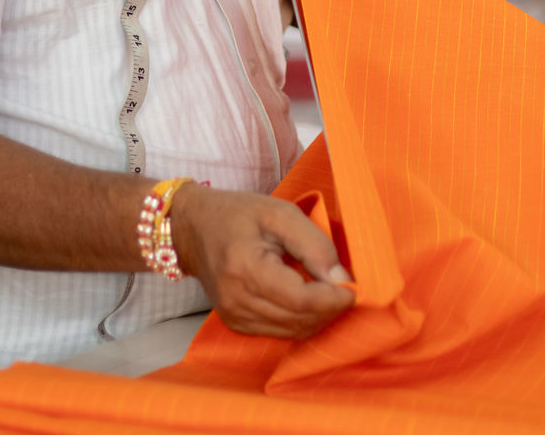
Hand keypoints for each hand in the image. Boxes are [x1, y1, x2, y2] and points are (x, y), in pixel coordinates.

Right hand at [169, 184, 354, 338]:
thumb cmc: (238, 213)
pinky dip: (300, 320)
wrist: (193, 228)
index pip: (299, 299)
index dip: (331, 298)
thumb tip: (341, 278)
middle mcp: (237, 300)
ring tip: (329, 292)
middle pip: (298, 320)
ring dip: (318, 317)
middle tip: (345, 287)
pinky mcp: (235, 324)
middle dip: (329, 308)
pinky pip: (279, 332)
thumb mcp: (280, 213)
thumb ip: (313, 244)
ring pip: (291, 331)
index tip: (352, 286)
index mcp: (245, 268)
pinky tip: (308, 300)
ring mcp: (234, 317)